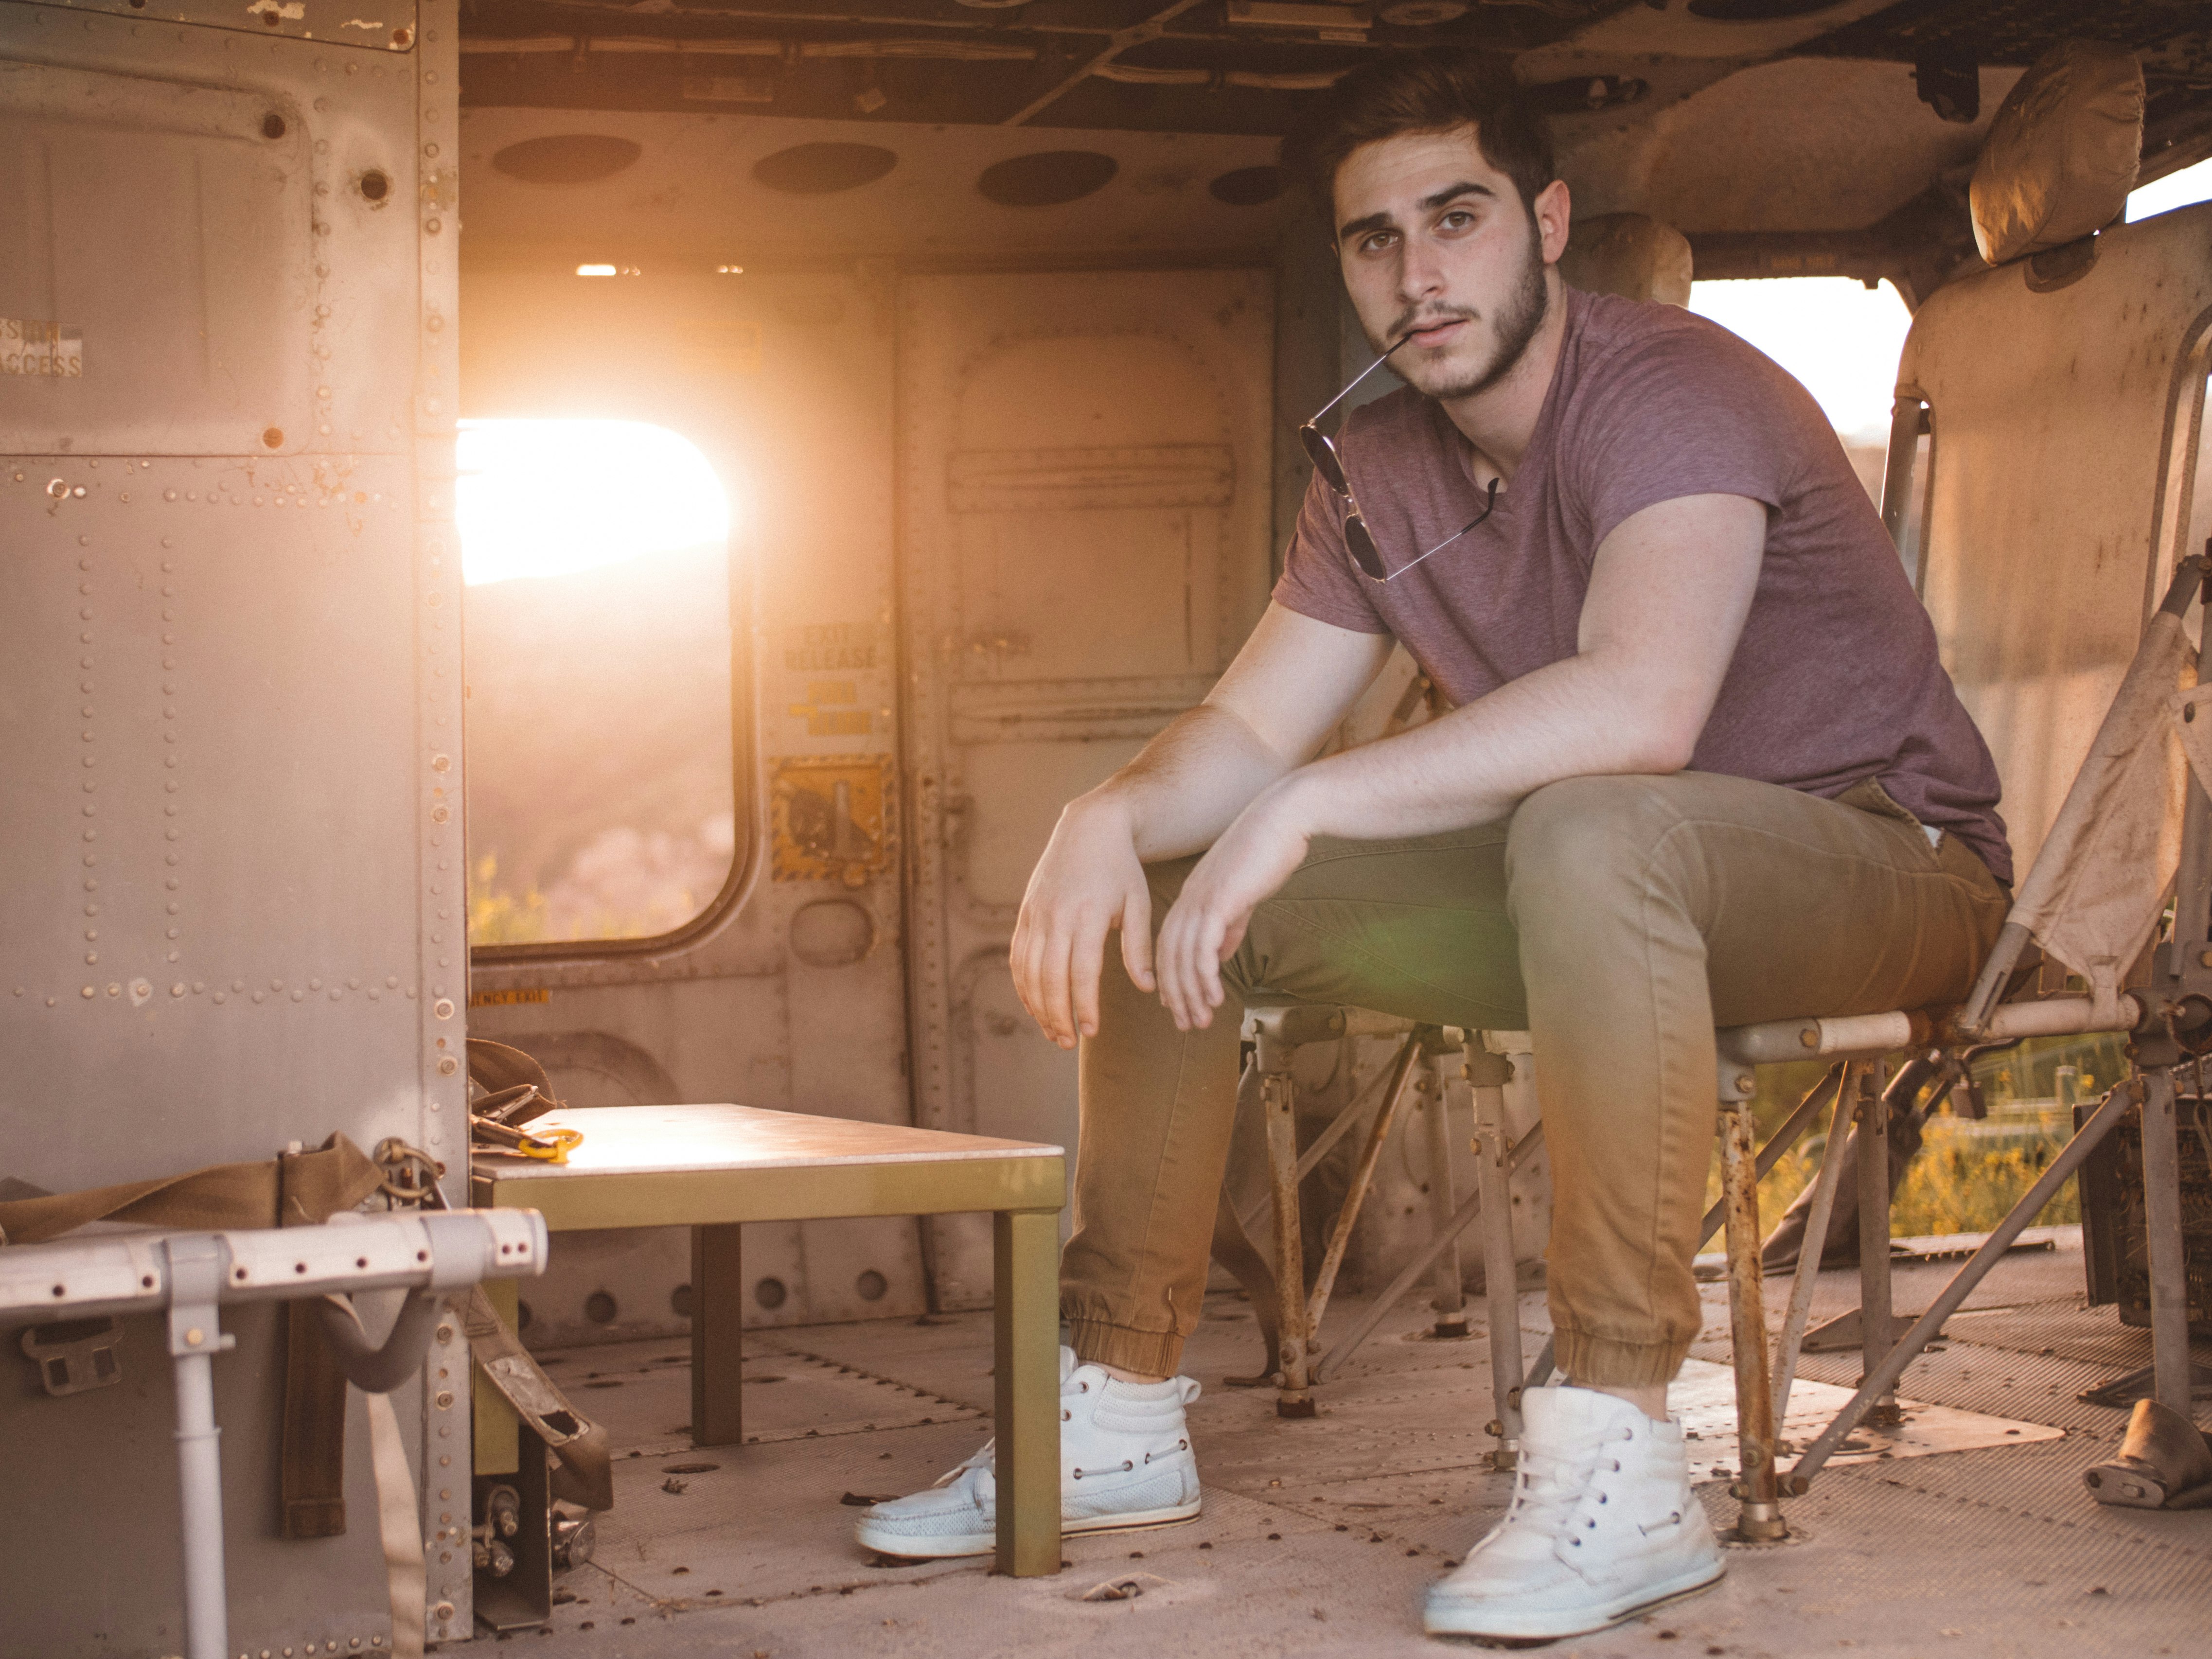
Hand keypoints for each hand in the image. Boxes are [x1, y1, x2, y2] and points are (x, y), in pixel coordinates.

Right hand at [1010, 795, 1155, 1049]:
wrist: (1088, 827)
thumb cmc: (1121, 869)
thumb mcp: (1139, 903)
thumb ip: (1139, 947)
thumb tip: (1147, 988)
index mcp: (1088, 914)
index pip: (1082, 971)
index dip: (1085, 1005)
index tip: (1092, 1031)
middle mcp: (1056, 915)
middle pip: (1050, 976)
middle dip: (1058, 1014)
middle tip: (1069, 1042)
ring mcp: (1036, 914)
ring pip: (1029, 970)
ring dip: (1038, 1006)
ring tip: (1053, 1032)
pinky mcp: (1025, 913)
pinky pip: (1017, 957)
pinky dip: (1023, 985)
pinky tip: (1034, 1005)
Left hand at [1154, 781, 1315, 1030]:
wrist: (1283, 818)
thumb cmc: (1268, 852)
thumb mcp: (1243, 894)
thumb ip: (1230, 924)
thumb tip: (1221, 953)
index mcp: (1191, 896)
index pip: (1169, 945)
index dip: (1171, 978)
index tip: (1178, 1006)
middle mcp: (1188, 899)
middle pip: (1169, 956)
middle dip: (1177, 995)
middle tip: (1187, 1024)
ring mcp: (1201, 899)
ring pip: (1183, 957)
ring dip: (1190, 993)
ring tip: (1201, 1019)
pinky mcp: (1219, 900)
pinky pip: (1203, 948)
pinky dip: (1205, 976)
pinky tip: (1215, 997)